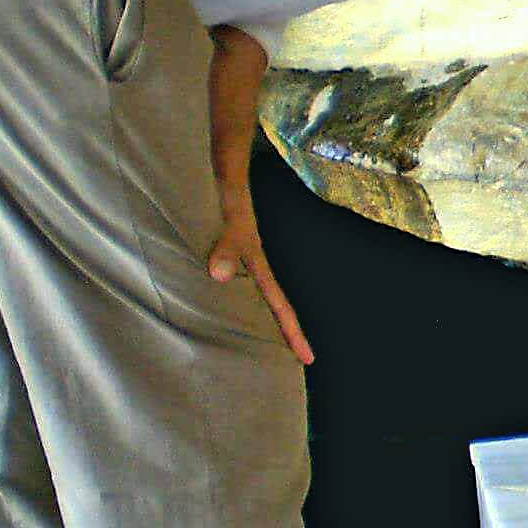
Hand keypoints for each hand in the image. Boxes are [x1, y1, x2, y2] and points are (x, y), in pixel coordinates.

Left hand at [208, 197, 314, 364]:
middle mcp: (252, 265)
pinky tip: (227, 304)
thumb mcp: (228, 222)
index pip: (280, 306)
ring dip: (262, 317)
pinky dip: (236, 300)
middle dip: (284, 333)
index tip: (308, 358)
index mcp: (258, 265)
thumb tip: (219, 276)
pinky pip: (237, 284)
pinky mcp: (225, 249)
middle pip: (274, 306)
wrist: (225, 167)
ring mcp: (240, 258)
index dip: (293, 333)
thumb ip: (225, 248)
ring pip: (256, 296)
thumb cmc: (228, 194)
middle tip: (294, 360)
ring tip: (265, 342)